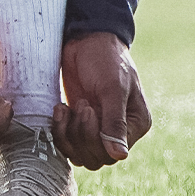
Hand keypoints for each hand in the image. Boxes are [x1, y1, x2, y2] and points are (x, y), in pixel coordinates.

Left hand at [52, 32, 152, 169]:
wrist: (86, 38)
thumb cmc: (105, 59)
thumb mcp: (112, 88)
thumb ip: (115, 122)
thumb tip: (120, 156)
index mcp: (135, 124)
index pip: (113, 154)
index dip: (94, 138)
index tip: (87, 107)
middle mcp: (118, 131)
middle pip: (95, 157)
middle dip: (80, 134)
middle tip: (79, 104)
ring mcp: (96, 127)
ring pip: (79, 153)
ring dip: (67, 134)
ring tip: (65, 107)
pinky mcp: (76, 121)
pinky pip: (66, 141)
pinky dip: (58, 130)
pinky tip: (59, 108)